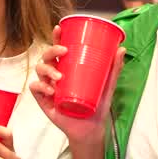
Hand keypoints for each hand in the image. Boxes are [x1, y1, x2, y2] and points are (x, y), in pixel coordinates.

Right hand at [29, 25, 125, 151]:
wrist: (90, 129)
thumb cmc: (97, 106)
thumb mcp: (107, 86)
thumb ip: (114, 69)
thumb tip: (122, 49)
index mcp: (68, 68)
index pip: (59, 49)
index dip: (56, 37)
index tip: (59, 29)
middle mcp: (56, 75)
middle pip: (47, 57)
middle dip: (51, 51)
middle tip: (63, 52)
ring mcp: (49, 87)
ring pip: (39, 70)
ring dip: (47, 69)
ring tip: (59, 77)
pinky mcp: (44, 101)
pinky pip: (35, 89)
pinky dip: (40, 86)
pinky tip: (50, 91)